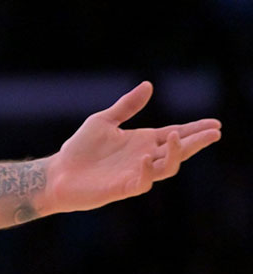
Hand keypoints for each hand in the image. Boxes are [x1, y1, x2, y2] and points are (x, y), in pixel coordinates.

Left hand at [48, 81, 220, 213]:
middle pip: (178, 150)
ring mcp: (136, 173)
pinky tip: (146, 157)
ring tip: (176, 136)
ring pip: (167, 167)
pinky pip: (143, 182)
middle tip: (215, 132)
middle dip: (196, 142)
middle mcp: (144, 158)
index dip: (195, 129)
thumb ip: (127, 105)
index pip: (175, 134)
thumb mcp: (104, 121)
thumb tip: (149, 85)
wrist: (57, 173)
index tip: (215, 123)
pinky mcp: (122, 188)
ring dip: (174, 153)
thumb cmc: (80, 149)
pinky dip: (147, 171)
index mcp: (143, 141)